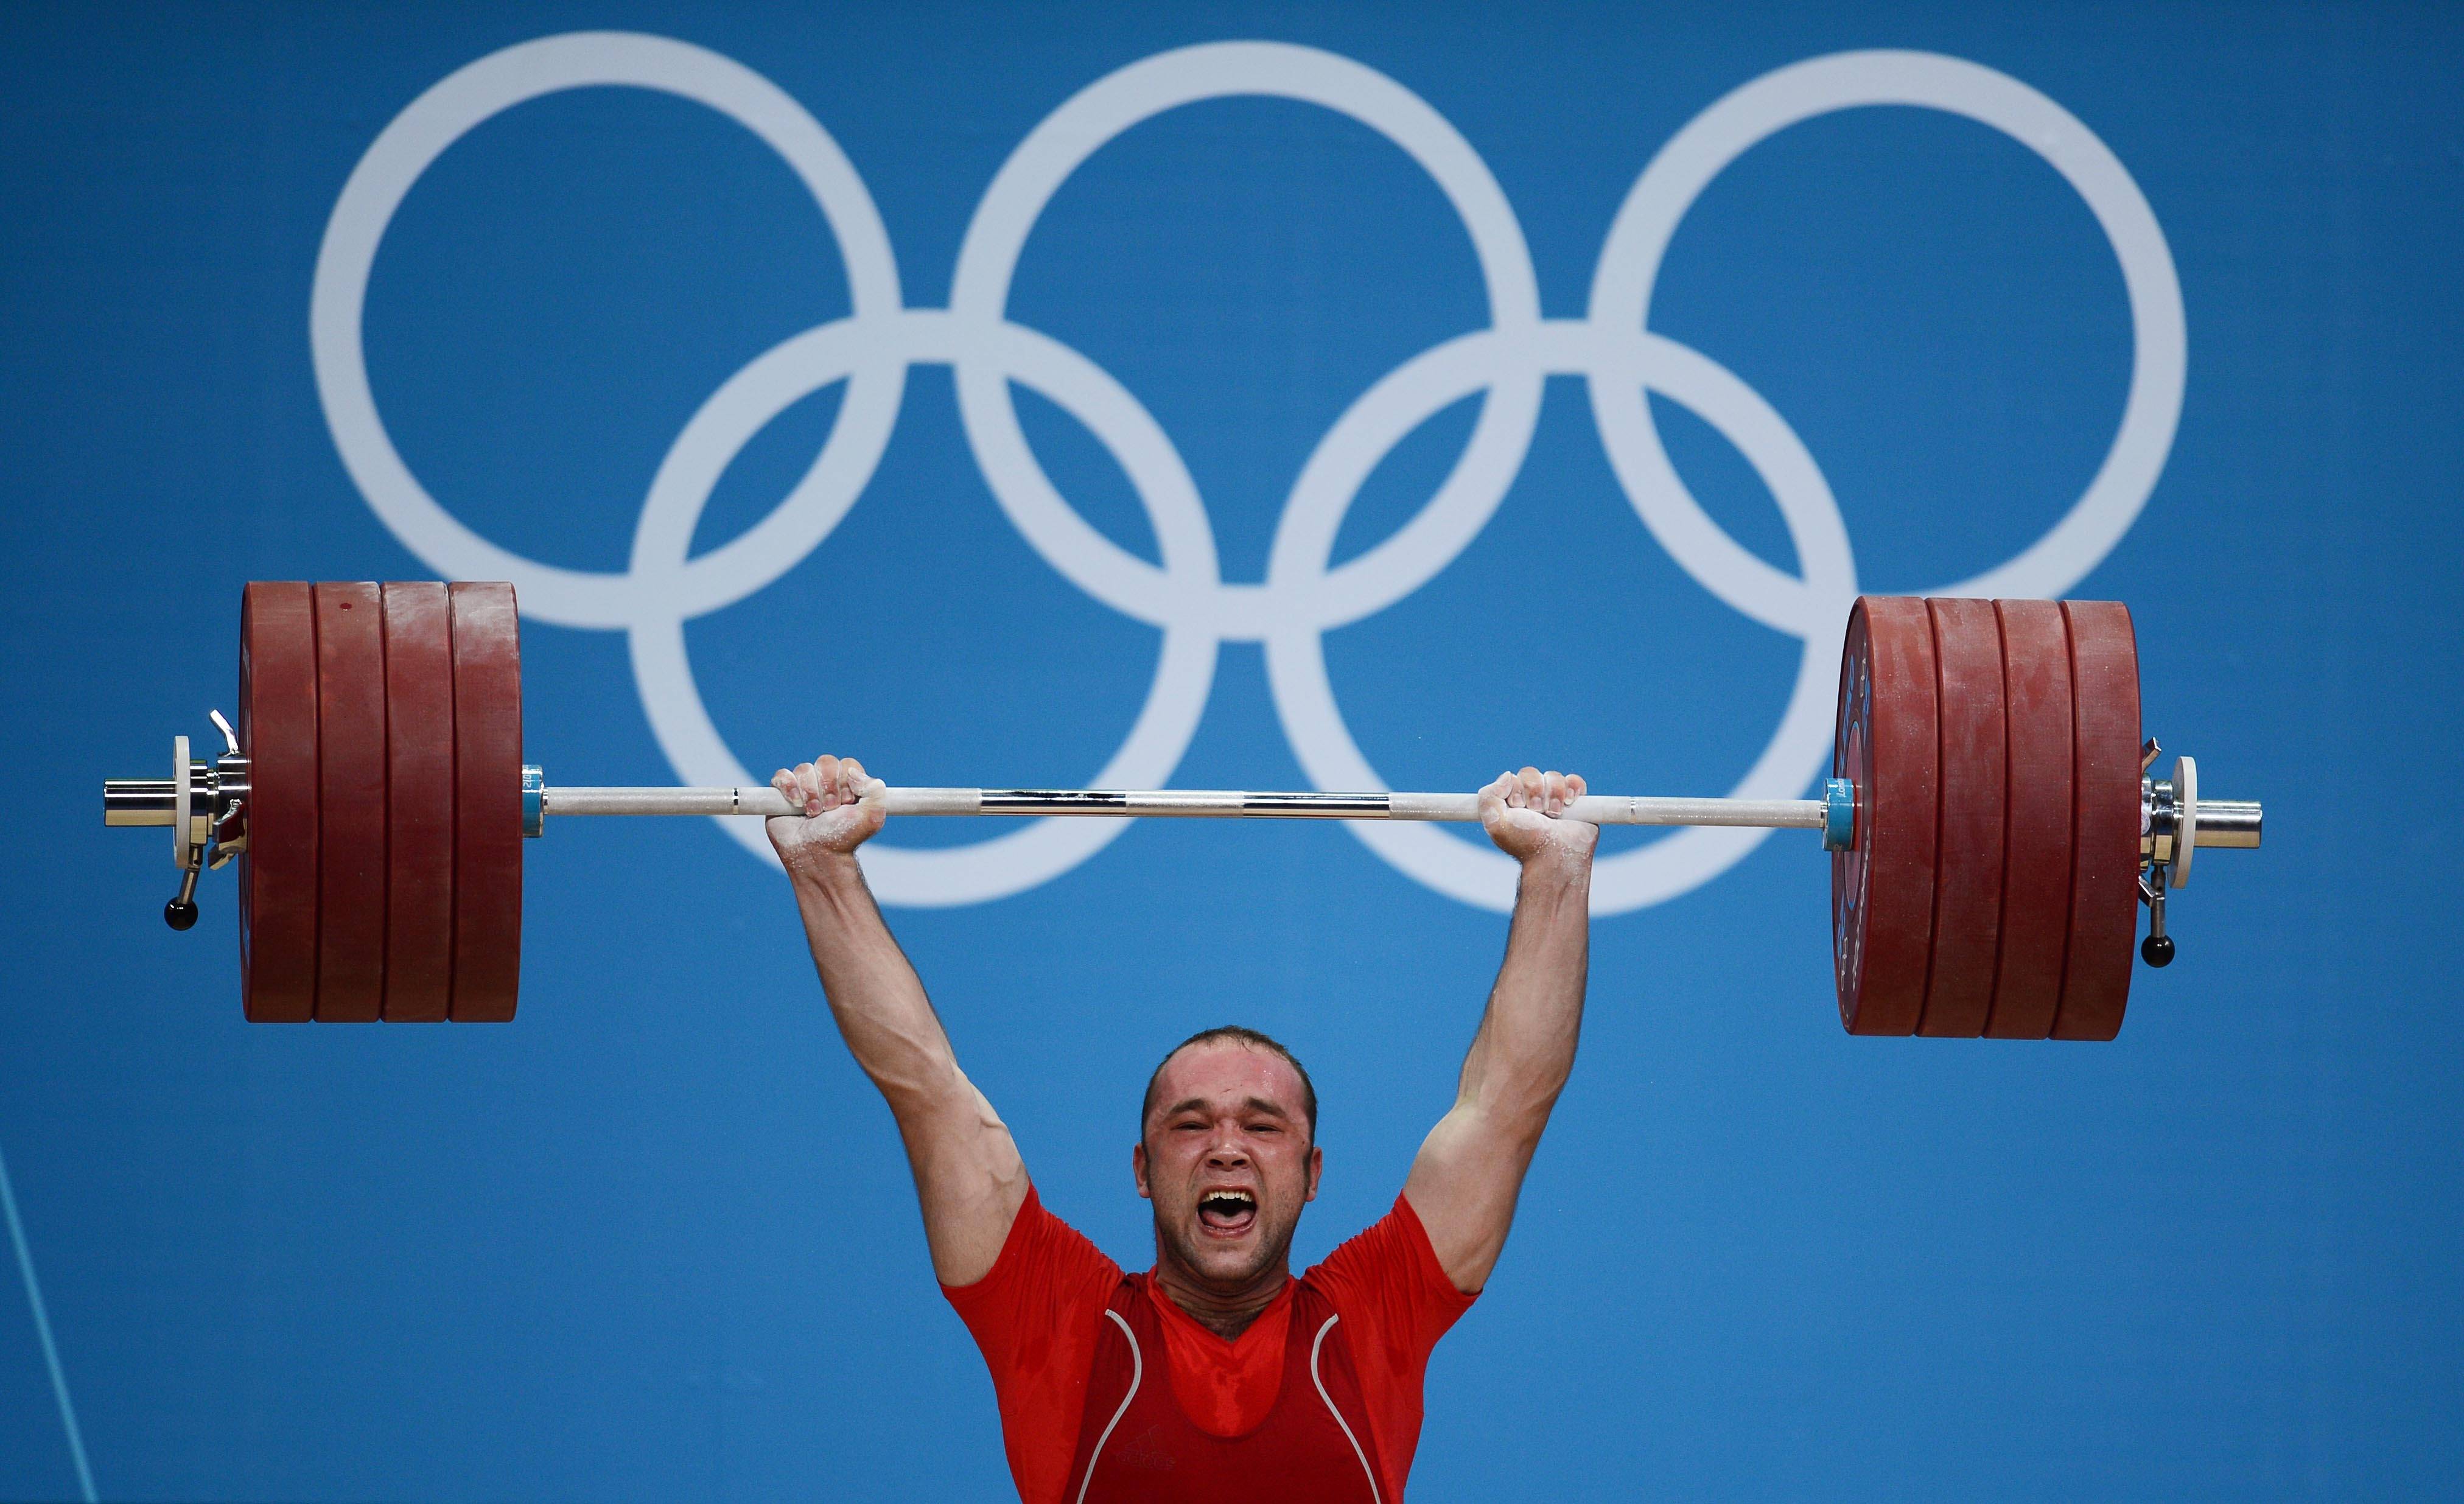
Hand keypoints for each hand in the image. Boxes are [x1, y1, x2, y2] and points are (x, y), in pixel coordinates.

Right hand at [767, 754, 886, 873]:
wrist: (818, 856)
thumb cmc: (844, 838)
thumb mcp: (872, 817)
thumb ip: (875, 790)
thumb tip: (854, 773)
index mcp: (848, 784)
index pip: (847, 764)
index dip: (845, 781)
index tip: (847, 802)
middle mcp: (826, 782)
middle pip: (825, 762)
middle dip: (828, 787)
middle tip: (829, 810)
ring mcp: (803, 786)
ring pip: (804, 769)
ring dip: (810, 793)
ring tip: (813, 814)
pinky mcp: (782, 793)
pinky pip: (781, 775)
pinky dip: (789, 787)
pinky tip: (795, 804)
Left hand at [1479, 766, 1596, 869]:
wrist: (1554, 858)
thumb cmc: (1525, 843)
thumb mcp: (1495, 823)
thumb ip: (1488, 796)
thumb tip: (1507, 776)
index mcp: (1513, 801)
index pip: (1513, 778)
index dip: (1516, 789)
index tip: (1518, 807)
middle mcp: (1533, 798)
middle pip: (1532, 774)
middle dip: (1534, 792)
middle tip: (1537, 813)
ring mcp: (1555, 798)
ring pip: (1553, 776)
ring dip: (1554, 795)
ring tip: (1553, 815)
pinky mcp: (1576, 801)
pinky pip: (1574, 780)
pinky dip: (1573, 787)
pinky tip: (1569, 802)